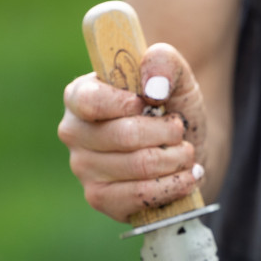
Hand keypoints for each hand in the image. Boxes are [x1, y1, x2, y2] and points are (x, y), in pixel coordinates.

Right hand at [58, 43, 207, 221]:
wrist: (186, 149)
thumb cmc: (172, 108)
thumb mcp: (176, 76)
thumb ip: (164, 61)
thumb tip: (152, 85)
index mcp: (80, 95)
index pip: (90, 100)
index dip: (127, 103)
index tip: (151, 103)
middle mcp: (74, 132)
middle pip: (126, 135)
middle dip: (168, 132)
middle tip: (179, 130)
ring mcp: (84, 169)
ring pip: (139, 165)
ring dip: (177, 158)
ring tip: (185, 152)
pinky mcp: (101, 198)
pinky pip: (141, 195)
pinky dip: (175, 184)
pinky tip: (187, 177)